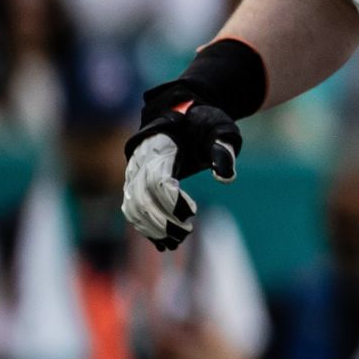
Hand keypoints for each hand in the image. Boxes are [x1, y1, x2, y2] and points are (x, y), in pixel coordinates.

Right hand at [120, 100, 241, 250]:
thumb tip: (226, 177)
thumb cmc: (203, 123)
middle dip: (161, 219)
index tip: (192, 212)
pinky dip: (144, 227)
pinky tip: (162, 243)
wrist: (181, 115)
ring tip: (175, 242)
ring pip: (132, 205)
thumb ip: (223, 148)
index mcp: (159, 146)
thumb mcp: (220, 129)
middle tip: (185, 232)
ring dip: (151, 227)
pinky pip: (132, 208)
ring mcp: (134, 173)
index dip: (171, 200)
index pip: (157, 179)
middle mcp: (140, 161)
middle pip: (141, 196)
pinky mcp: (135, 183)